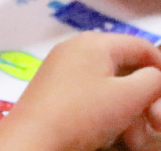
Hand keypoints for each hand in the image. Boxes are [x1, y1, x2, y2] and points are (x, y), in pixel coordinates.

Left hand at [0, 32, 160, 150]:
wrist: (34, 138)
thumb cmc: (81, 113)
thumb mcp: (129, 96)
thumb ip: (153, 81)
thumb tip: (156, 76)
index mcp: (94, 43)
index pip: (141, 46)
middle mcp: (77, 50)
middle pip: (126, 70)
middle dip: (146, 100)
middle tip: (156, 125)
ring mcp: (63, 70)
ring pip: (111, 88)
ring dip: (130, 113)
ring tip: (134, 140)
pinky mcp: (56, 90)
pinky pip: (92, 97)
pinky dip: (108, 115)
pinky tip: (116, 137)